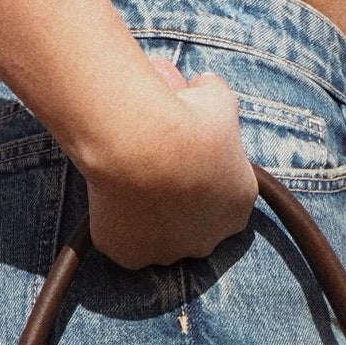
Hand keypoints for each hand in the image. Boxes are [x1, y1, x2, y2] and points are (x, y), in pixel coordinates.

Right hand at [83, 60, 258, 269]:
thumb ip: (215, 99)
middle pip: (195, 226)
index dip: (207, 173)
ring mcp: (167, 254)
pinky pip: (121, 238)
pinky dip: (113, 217)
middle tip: (155, 163)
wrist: (141, 141)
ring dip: (147, 213)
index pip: (228, 196)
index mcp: (237, 207)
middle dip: (179, 202)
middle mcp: (207, 241)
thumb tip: (204, 88)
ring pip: (158, 237)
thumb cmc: (186, 117)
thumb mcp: (215, 97)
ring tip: (127, 174)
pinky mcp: (129, 256)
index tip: (186, 151)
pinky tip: (107, 190)